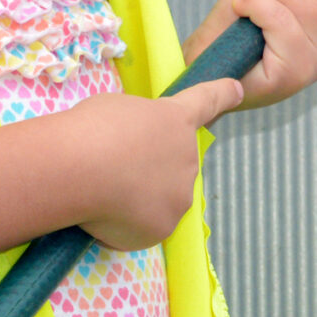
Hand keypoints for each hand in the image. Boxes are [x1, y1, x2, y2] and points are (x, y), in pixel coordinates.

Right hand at [60, 77, 242, 249]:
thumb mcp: (115, 111)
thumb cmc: (90, 129)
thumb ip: (137, 128)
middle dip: (151, 166)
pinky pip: (145, 225)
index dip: (223, 95)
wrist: (78, 168)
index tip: (237, 90)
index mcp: (175, 120)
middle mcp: (188, 157)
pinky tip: (102, 211)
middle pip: (175, 163)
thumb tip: (133, 153)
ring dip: (139, 196)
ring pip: (161, 198)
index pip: (206, 102)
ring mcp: (179, 195)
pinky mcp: (164, 226)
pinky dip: (126, 223)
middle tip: (113, 167)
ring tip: (103, 190)